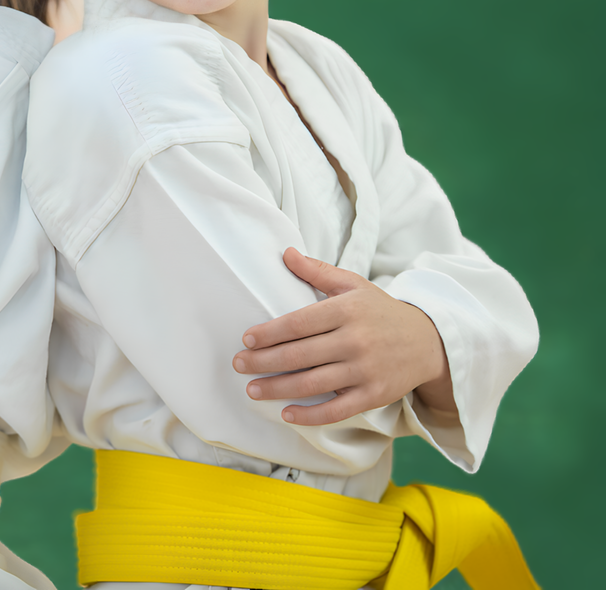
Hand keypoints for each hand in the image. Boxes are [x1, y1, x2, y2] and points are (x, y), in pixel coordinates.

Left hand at [231, 248, 456, 425]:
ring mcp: (365, 370)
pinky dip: (310, 415)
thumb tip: (286, 253)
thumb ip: (317, 270)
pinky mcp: (374, 395)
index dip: (270, 332)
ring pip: (312, 383)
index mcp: (346, 310)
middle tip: (239, 364)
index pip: (299, 323)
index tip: (247, 338)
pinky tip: (287, 413)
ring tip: (253, 389)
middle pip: (299, 355)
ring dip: (277, 388)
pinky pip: (337, 410)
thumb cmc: (381, 310)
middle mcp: (355, 340)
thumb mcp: (353, 284)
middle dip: (263, 361)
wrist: (429, 342)